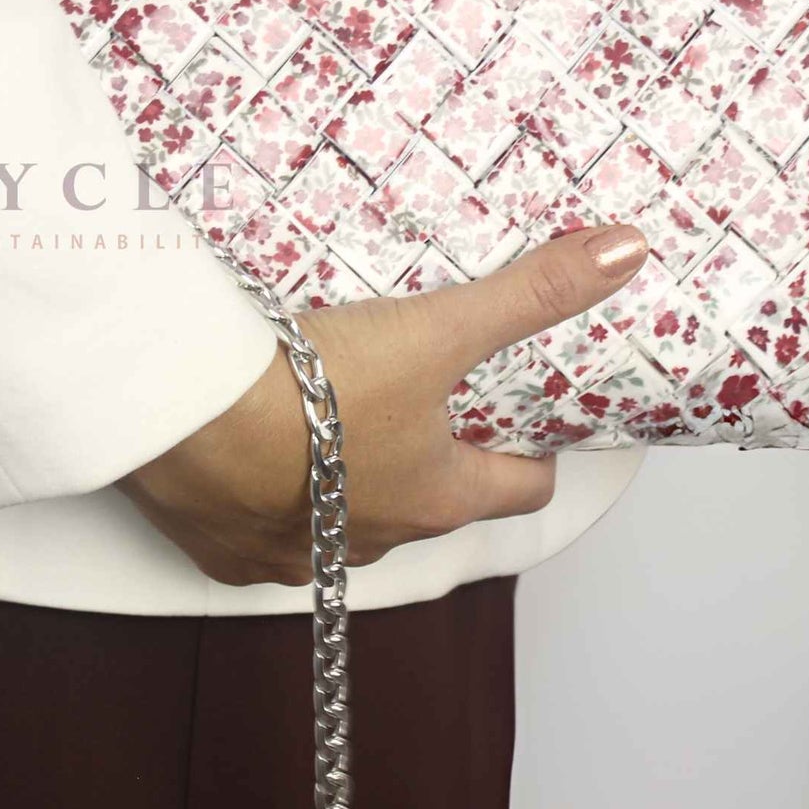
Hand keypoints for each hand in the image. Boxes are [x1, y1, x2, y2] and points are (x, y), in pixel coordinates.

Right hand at [117, 225, 649, 585]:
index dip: (533, 452)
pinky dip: (272, 495)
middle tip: (431, 395)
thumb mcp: (435, 329)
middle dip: (439, 456)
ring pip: (348, 520)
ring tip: (339, 412)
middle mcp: (374, 540)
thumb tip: (626, 253)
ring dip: (353, 478)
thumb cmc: (311, 386)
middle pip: (433, 503)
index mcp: (436, 497)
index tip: (531, 417)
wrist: (182, 420)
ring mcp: (297, 555)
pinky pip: (266, 530)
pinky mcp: (226, 552)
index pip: (519, 489)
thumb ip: (530, 293)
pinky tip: (255, 449)